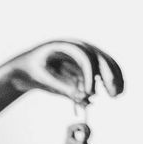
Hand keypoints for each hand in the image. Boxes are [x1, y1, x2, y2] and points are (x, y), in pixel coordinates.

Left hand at [9, 39, 123, 106]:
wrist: (25, 68)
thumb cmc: (31, 71)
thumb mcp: (44, 79)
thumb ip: (62, 86)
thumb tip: (84, 97)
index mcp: (67, 46)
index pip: (85, 57)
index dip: (90, 75)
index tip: (90, 93)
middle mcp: (79, 48)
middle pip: (100, 58)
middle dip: (109, 76)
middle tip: (114, 94)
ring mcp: (83, 56)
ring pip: (105, 64)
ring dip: (113, 79)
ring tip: (117, 95)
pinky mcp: (85, 66)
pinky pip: (101, 72)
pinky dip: (109, 81)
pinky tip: (115, 94)